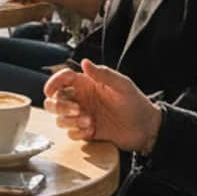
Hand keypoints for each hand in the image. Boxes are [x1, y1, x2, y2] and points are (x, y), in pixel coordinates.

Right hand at [43, 61, 161, 153]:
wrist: (146, 129)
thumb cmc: (136, 103)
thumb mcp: (122, 86)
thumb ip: (103, 74)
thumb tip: (85, 62)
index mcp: (87, 84)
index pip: (62, 79)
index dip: (52, 82)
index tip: (50, 91)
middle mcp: (82, 99)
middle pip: (55, 100)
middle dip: (59, 106)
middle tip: (76, 110)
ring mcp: (82, 116)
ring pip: (59, 118)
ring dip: (69, 121)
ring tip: (89, 121)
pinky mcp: (86, 132)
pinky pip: (70, 133)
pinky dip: (77, 132)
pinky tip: (91, 130)